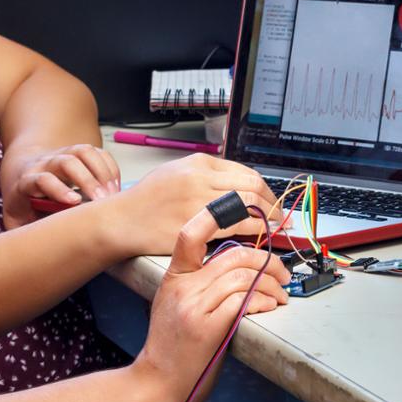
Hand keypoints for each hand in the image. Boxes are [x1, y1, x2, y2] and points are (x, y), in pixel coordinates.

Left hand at [1, 144, 120, 228]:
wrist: (22, 172)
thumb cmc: (22, 202)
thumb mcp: (14, 218)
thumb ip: (21, 233)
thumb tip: (35, 250)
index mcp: (27, 181)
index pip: (41, 179)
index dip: (58, 189)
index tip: (76, 202)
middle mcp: (44, 164)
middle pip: (66, 162)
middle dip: (87, 180)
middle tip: (103, 201)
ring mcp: (62, 155)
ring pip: (83, 152)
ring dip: (102, 171)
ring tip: (113, 194)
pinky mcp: (76, 152)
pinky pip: (96, 151)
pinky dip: (109, 166)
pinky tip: (115, 185)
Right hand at [110, 154, 284, 254]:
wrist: (122, 219)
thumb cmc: (146, 199)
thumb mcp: (175, 173)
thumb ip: (205, 176)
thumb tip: (238, 185)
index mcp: (197, 163)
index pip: (245, 172)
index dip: (265, 189)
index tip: (271, 200)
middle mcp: (199, 179)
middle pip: (252, 187)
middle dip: (272, 204)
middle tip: (279, 216)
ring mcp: (197, 202)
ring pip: (248, 206)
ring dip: (267, 219)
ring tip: (272, 228)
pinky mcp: (195, 226)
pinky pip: (234, 228)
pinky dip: (252, 233)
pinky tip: (255, 238)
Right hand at [132, 206, 290, 401]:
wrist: (158, 380)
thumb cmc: (170, 343)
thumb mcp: (172, 301)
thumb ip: (197, 279)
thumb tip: (237, 265)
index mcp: (174, 276)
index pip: (190, 233)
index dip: (216, 215)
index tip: (243, 211)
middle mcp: (183, 287)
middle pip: (233, 256)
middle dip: (267, 261)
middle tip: (282, 272)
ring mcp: (194, 307)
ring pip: (243, 278)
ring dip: (271, 285)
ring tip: (280, 294)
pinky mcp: (208, 328)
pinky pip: (243, 302)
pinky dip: (263, 301)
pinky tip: (268, 306)